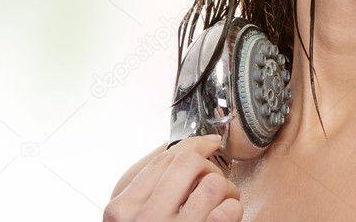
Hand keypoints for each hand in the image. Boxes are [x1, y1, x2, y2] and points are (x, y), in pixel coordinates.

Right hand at [104, 135, 241, 220]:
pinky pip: (228, 210)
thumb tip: (183, 151)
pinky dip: (233, 208)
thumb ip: (145, 191)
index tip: (209, 142)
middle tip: (212, 178)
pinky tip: (226, 214)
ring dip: (226, 189)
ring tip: (223, 200)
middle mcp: (144, 218)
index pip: (162, 160)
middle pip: (188, 163)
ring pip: (213, 183)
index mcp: (122, 209)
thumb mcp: (130, 218)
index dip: (193, 145)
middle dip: (208, 165)